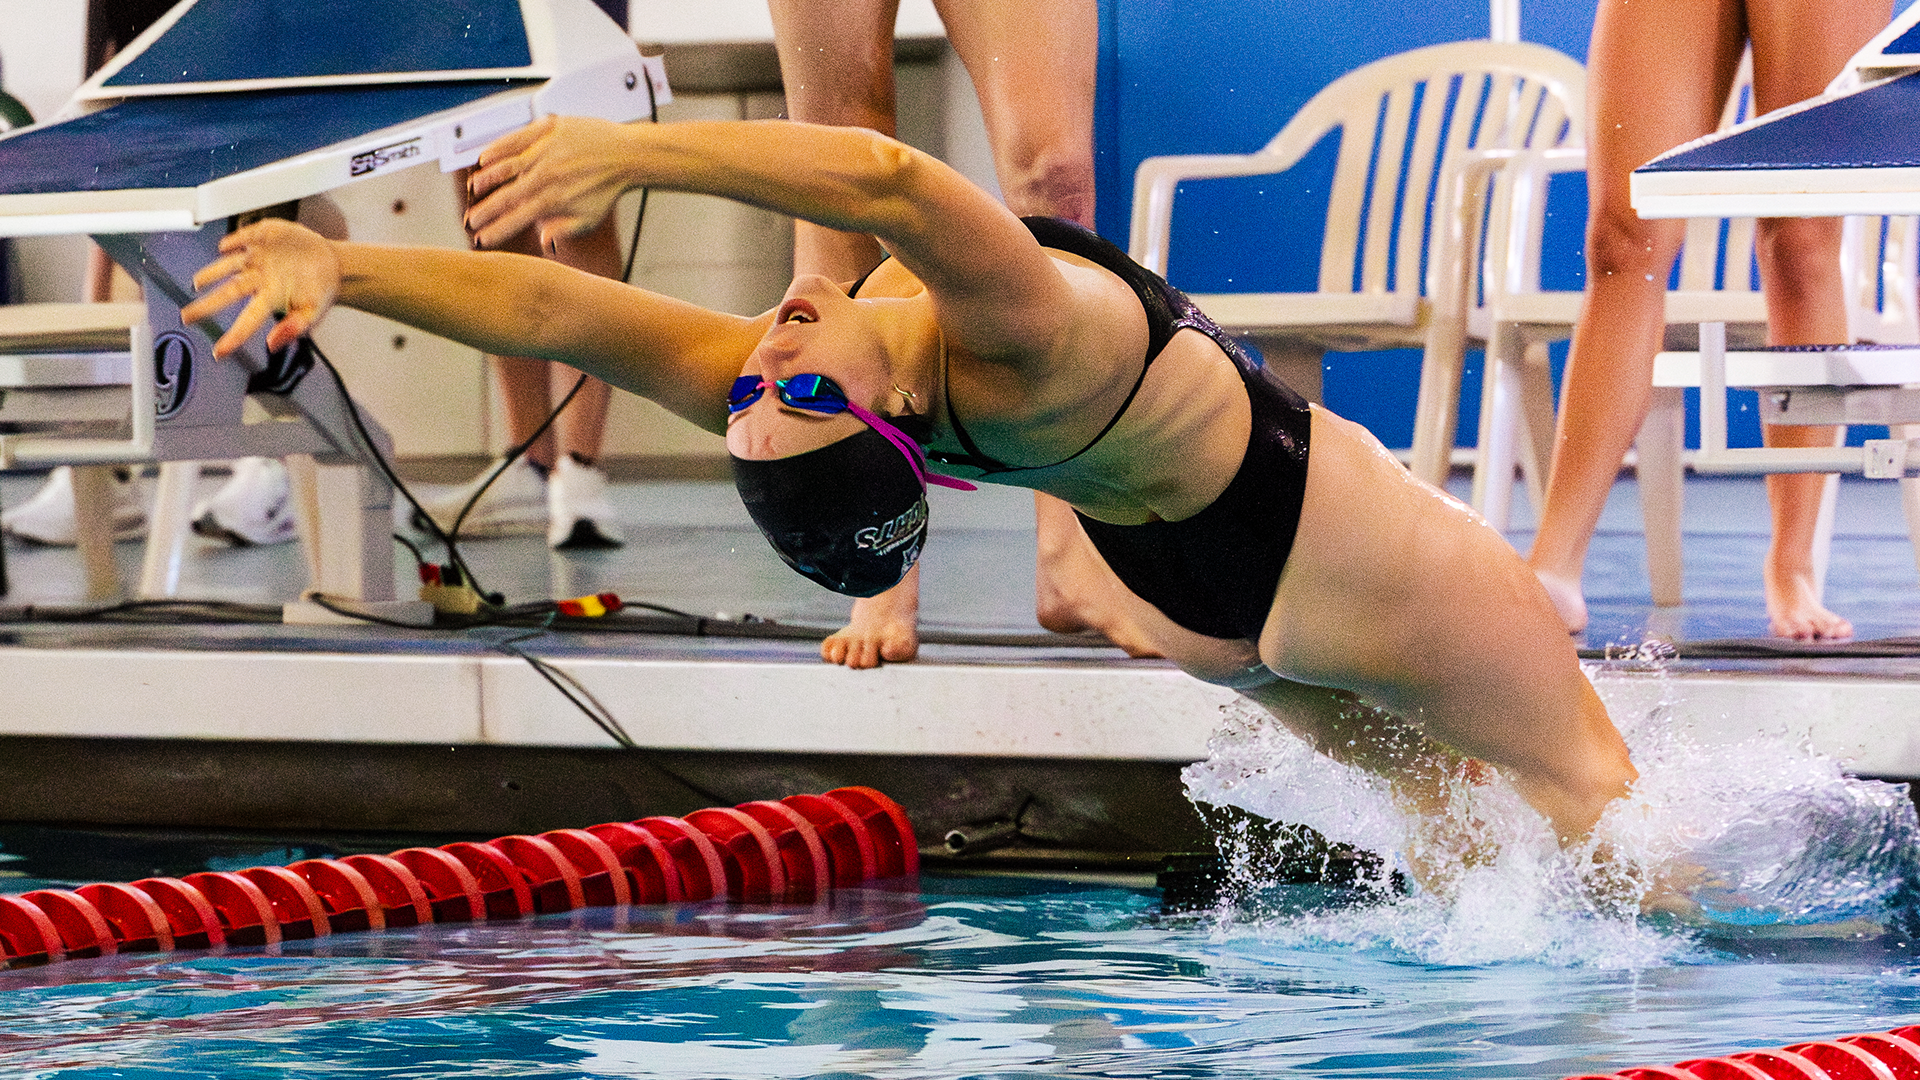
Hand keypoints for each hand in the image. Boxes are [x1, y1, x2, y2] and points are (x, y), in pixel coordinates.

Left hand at [182, 219, 339, 357]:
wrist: (332, 263)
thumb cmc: (321, 289)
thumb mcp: (315, 312)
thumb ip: (295, 327)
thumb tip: (273, 344)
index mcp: (271, 298)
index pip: (248, 320)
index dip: (233, 337)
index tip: (219, 352)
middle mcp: (259, 279)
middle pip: (228, 292)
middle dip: (206, 306)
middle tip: (186, 318)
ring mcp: (259, 258)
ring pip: (228, 265)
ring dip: (211, 273)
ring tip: (197, 283)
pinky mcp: (264, 237)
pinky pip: (244, 238)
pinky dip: (234, 241)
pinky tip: (224, 247)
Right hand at [465, 115, 634, 251]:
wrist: (627, 155)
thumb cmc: (608, 188)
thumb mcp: (589, 219)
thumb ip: (563, 230)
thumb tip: (543, 241)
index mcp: (555, 199)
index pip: (518, 218)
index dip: (497, 230)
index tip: (482, 239)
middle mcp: (547, 175)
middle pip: (506, 196)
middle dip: (484, 211)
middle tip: (469, 221)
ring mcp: (547, 150)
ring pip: (506, 166)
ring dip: (486, 179)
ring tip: (473, 190)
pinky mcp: (549, 129)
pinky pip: (516, 138)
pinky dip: (498, 148)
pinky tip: (485, 158)